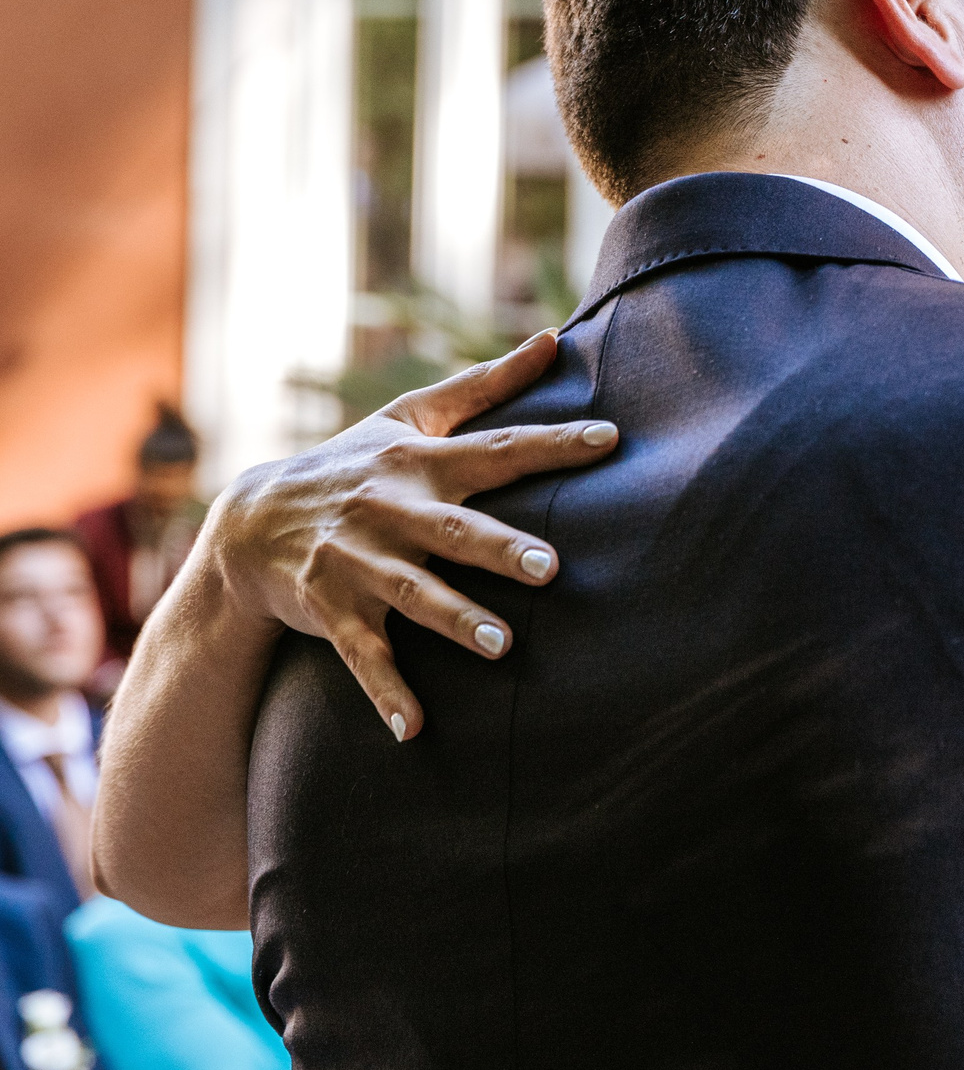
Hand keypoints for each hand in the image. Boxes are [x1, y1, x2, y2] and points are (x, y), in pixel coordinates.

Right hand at [203, 331, 620, 739]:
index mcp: (418, 464)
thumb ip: (485, 385)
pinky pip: (362, 657)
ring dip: (455, 620)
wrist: (247, 522)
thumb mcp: (408, 416)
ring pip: (411, 595)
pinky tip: (414, 730)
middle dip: (498, 548)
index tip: (611, 441)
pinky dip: (386, 693)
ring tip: (502, 645)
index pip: (496, 451)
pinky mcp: (331, 610)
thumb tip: (553, 338)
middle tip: (550, 567)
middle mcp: (389, 511)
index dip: (552, 445)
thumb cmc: (353, 464)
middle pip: (453, 531)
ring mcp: (356, 564)